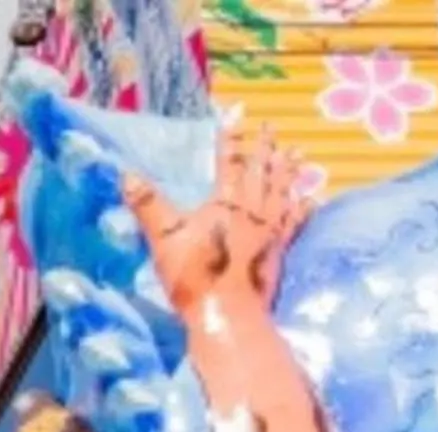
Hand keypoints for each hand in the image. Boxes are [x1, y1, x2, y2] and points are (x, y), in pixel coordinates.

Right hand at [125, 124, 309, 318]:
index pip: (228, 161)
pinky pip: (294, 223)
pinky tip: (311, 199)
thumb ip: (148, 206)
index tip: (238, 112)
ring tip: (298, 153)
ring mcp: (268, 231)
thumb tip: (126, 175)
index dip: (232, 137)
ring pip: (281, 192)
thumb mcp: (163, 239)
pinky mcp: (278, 250)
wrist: (227, 313)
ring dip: (288, 171)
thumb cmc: (194, 276)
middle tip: (272, 127)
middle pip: (260, 172)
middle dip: (264, 148)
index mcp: (224, 204)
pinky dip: (302, 208)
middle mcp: (251, 211)